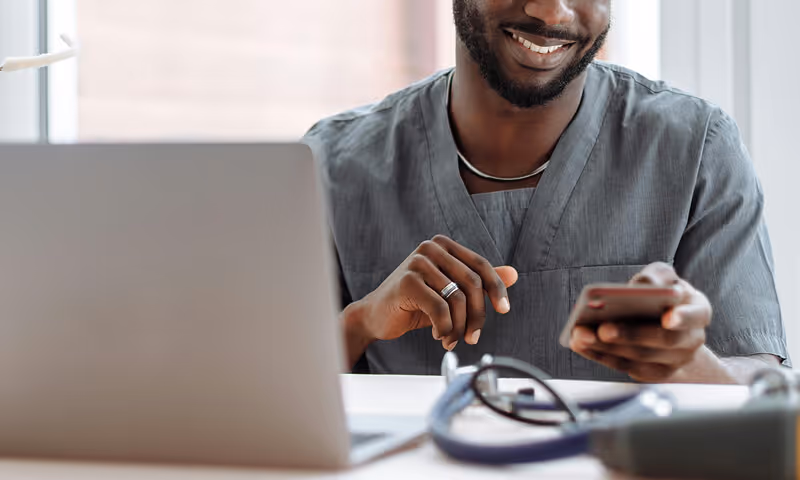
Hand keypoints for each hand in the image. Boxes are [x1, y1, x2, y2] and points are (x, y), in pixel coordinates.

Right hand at [350, 235, 517, 350]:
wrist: (375, 316)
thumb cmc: (414, 303)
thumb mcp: (449, 292)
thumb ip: (478, 281)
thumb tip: (513, 273)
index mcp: (443, 245)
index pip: (481, 265)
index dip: (496, 288)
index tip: (504, 309)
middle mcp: (430, 247)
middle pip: (472, 283)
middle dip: (477, 315)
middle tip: (472, 336)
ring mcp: (417, 262)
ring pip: (458, 299)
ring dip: (459, 327)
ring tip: (451, 338)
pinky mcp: (407, 281)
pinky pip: (440, 309)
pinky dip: (444, 328)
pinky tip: (438, 334)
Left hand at [569, 262, 712, 382]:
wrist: (669, 324)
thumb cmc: (663, 295)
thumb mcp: (664, 278)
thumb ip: (657, 276)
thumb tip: (643, 285)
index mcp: (698, 310)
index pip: (695, 315)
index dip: (683, 317)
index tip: (668, 317)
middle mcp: (691, 339)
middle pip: (663, 341)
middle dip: (631, 334)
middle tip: (604, 328)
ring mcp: (674, 361)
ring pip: (641, 358)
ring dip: (607, 347)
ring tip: (581, 335)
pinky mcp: (653, 373)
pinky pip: (626, 367)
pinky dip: (601, 356)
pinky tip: (581, 344)